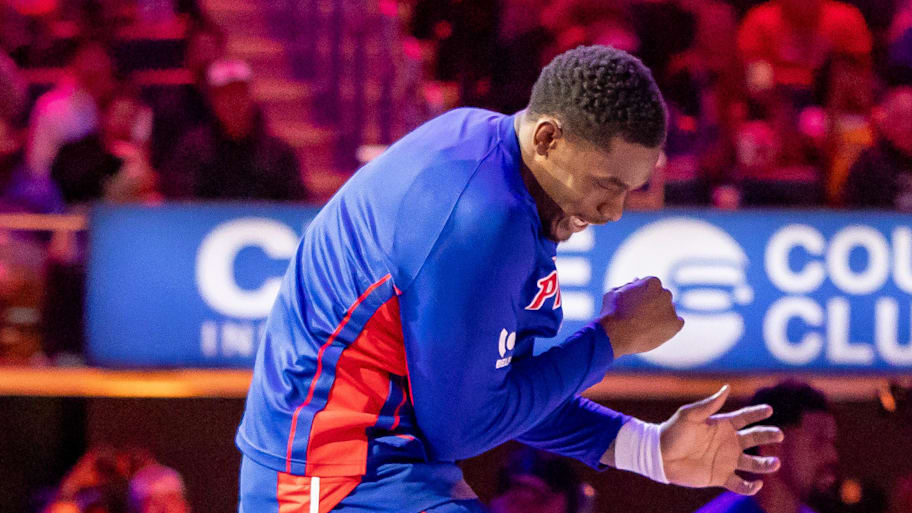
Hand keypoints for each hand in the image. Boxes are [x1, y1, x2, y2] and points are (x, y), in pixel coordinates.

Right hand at [599, 276, 683, 357]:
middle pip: (662, 297)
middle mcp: (665, 293)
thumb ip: (629, 285)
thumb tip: (637, 281)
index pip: (652, 286)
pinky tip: (657, 330)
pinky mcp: (675, 325)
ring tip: (644, 326)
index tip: (635, 304)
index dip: (642, 295)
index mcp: (652, 282)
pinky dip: (670, 326)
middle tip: (639, 316)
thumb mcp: (616, 291)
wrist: (616, 334)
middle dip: (653, 304)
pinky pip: (677, 323)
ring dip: (661, 315)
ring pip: (669, 310)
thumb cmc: (612, 312)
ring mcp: (671, 309)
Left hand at [660, 385, 782, 494]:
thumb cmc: (672, 432)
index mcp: (721, 425)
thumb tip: (727, 388)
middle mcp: (728, 442)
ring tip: (776, 463)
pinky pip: (740, 484)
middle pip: (755, 438)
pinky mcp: (720, 477)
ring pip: (753, 463)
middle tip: (779, 435)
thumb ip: (709, 405)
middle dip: (768, 436)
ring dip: (765, 464)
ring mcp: (726, 460)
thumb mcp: (689, 415)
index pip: (745, 418)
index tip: (769, 409)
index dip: (757, 413)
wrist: (659, 456)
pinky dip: (750, 487)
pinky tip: (757, 484)